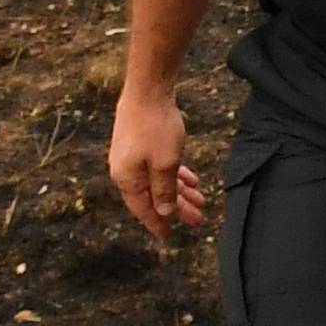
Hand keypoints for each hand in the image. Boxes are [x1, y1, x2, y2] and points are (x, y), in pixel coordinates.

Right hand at [109, 87, 205, 239]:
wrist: (148, 89)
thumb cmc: (156, 127)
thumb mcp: (165, 164)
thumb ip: (165, 191)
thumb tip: (164, 213)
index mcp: (127, 179)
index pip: (143, 209)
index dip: (158, 223)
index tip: (168, 236)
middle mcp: (126, 170)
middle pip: (154, 196)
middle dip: (177, 208)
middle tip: (198, 219)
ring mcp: (133, 155)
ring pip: (159, 180)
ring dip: (179, 191)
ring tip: (200, 200)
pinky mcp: (141, 142)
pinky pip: (159, 166)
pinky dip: (175, 173)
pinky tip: (191, 179)